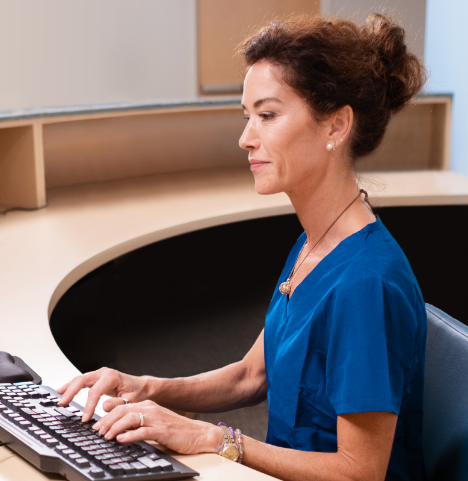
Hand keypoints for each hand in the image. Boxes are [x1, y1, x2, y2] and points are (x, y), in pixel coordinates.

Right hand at [56, 367, 149, 421]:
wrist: (141, 387)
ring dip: (68, 388)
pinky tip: (63, 391)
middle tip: (62, 403)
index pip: (95, 391)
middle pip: (83, 379)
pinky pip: (82, 381)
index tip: (85, 419)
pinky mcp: (97, 379)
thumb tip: (104, 407)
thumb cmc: (137, 393)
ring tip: (59, 397)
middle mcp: (104, 373)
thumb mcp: (131, 401)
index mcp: (112, 377)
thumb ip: (118, 404)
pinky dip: (72, 386)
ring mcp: (99, 374)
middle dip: (71, 391)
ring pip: (80, 379)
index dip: (88, 406)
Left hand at [93, 400, 222, 454]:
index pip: (122, 406)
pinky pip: (143, 431)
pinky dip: (130, 435)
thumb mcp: (154, 423)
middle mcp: (151, 409)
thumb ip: (139, 423)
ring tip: (106, 436)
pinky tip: (121, 440)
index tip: (97, 425)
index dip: (107, 415)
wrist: (198, 434)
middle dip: (106, 421)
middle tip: (97, 432)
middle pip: (123, 410)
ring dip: (115, 427)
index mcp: (148, 406)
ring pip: (130, 418)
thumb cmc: (176, 431)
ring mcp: (157, 419)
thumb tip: (119, 430)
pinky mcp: (162, 430)